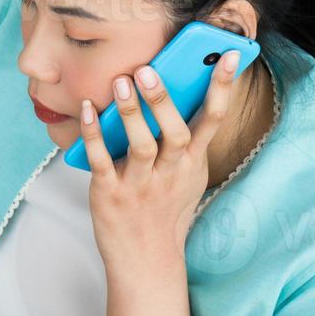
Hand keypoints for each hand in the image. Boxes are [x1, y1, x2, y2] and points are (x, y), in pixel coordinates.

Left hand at [77, 50, 241, 269]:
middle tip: (150, 69)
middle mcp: (170, 174)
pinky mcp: (110, 194)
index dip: (222, 88)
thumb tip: (181, 89)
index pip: (212, 121)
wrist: (146, 260)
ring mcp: (140, 185)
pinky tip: (87, 110)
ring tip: (121, 82)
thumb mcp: (187, 177)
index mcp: (192, 164)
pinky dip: (93, 135)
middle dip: (164, 100)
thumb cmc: (166, 210)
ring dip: (131, 113)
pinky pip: (101, 161)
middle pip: (175, 133)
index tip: (227, 55)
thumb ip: (186, 140)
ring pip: (141, 146)